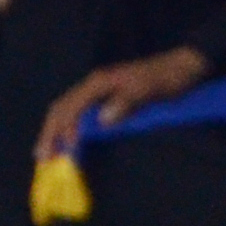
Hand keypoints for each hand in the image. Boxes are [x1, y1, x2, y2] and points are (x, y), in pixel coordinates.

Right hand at [39, 46, 206, 157]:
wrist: (183, 67)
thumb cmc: (167, 79)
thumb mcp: (149, 90)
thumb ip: (127, 102)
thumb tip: (103, 120)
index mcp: (99, 83)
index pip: (70, 108)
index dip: (62, 131)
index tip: (62, 153)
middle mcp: (94, 85)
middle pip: (61, 108)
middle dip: (50, 133)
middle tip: (41, 157)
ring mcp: (100, 91)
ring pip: (67, 110)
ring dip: (56, 131)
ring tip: (48, 153)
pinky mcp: (107, 98)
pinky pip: (79, 113)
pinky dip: (69, 128)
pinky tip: (69, 141)